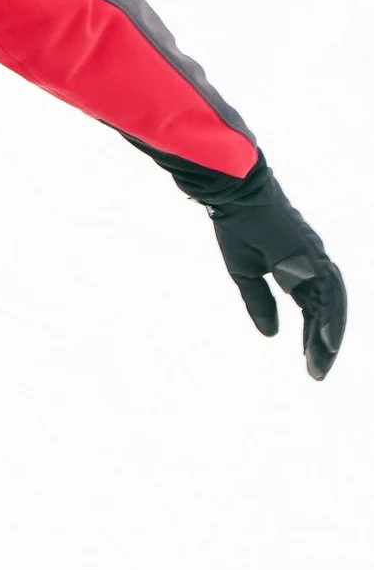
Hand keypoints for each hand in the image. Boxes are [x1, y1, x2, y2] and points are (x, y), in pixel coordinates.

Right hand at [202, 158, 345, 379]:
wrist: (235, 197)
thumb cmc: (239, 228)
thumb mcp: (245, 275)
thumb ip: (260, 303)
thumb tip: (272, 334)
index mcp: (299, 269)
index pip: (314, 308)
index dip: (313, 335)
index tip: (309, 362)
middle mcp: (314, 265)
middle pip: (327, 310)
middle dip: (324, 342)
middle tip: (318, 372)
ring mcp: (316, 260)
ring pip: (333, 304)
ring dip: (329, 335)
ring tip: (322, 364)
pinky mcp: (312, 256)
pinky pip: (328, 292)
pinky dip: (331, 316)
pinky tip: (326, 340)